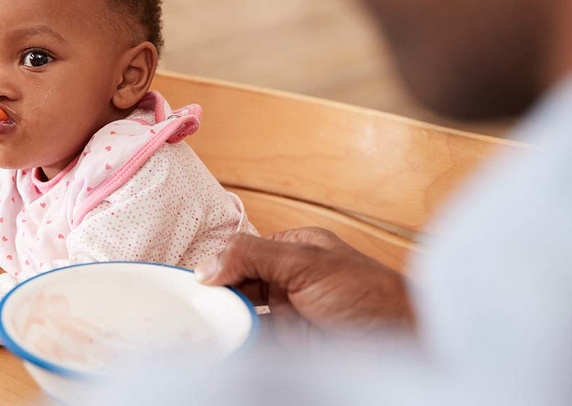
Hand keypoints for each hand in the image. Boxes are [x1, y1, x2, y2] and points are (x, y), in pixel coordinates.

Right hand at [195, 228, 414, 341]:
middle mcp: (291, 280)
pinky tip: (220, 345)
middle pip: (240, 284)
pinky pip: (256, 344)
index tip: (194, 282)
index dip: (219, 266)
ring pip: (244, 315)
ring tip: (198, 327)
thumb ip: (254, 256)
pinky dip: (237, 345)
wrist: (405, 346)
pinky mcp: (293, 348)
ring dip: (224, 320)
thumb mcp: (307, 262)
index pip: (244, 252)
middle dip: (217, 294)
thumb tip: (207, 266)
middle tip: (192, 307)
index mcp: (297, 249)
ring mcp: (291, 315)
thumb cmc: (370, 295)